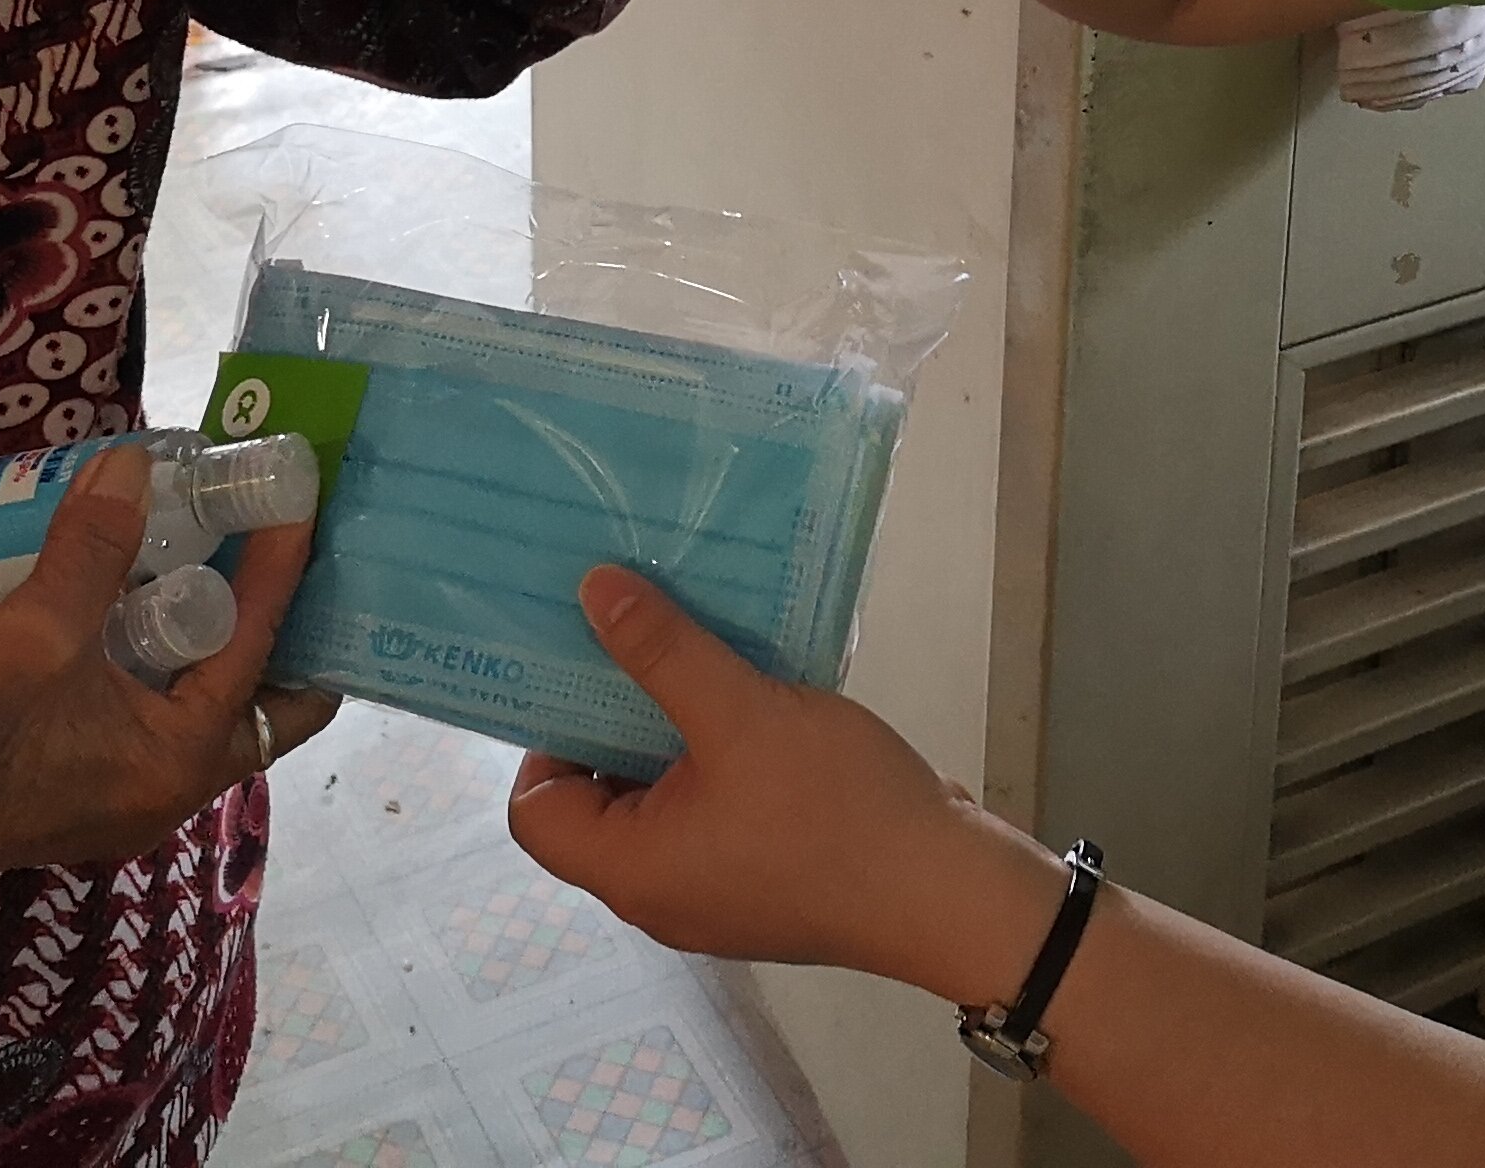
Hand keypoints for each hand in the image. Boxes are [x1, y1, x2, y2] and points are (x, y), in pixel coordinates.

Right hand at [0, 444, 339, 933]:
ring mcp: (134, 796)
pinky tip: (148, 607)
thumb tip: (134, 459)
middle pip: (273, 701)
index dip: (283, 563)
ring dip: (225, 640)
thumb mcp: (37, 630)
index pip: (265, 644)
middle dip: (288, 624)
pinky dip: (173, 663)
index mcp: (184, 757)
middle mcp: (177, 788)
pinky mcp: (92, 789)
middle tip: (285, 544)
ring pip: (215, 708)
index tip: (296, 493)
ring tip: (227, 560)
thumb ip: (94, 544)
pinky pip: (164, 717)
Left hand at [507, 568, 1063, 1004]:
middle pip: (597, 804)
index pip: (535, 812)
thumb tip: (590, 591)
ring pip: (663, 803)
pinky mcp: (767, 880)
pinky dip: (721, 760)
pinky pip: (715, 814)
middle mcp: (660, 894)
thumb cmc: (833, 810)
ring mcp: (717, 892)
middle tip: (640, 644)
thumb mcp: (742, 713)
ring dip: (674, 732)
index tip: (587, 669)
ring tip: (703, 660)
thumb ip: (663, 652)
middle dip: (614, 720)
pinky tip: (759, 704)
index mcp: (632, 871)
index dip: (546, 738)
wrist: (950, 891)